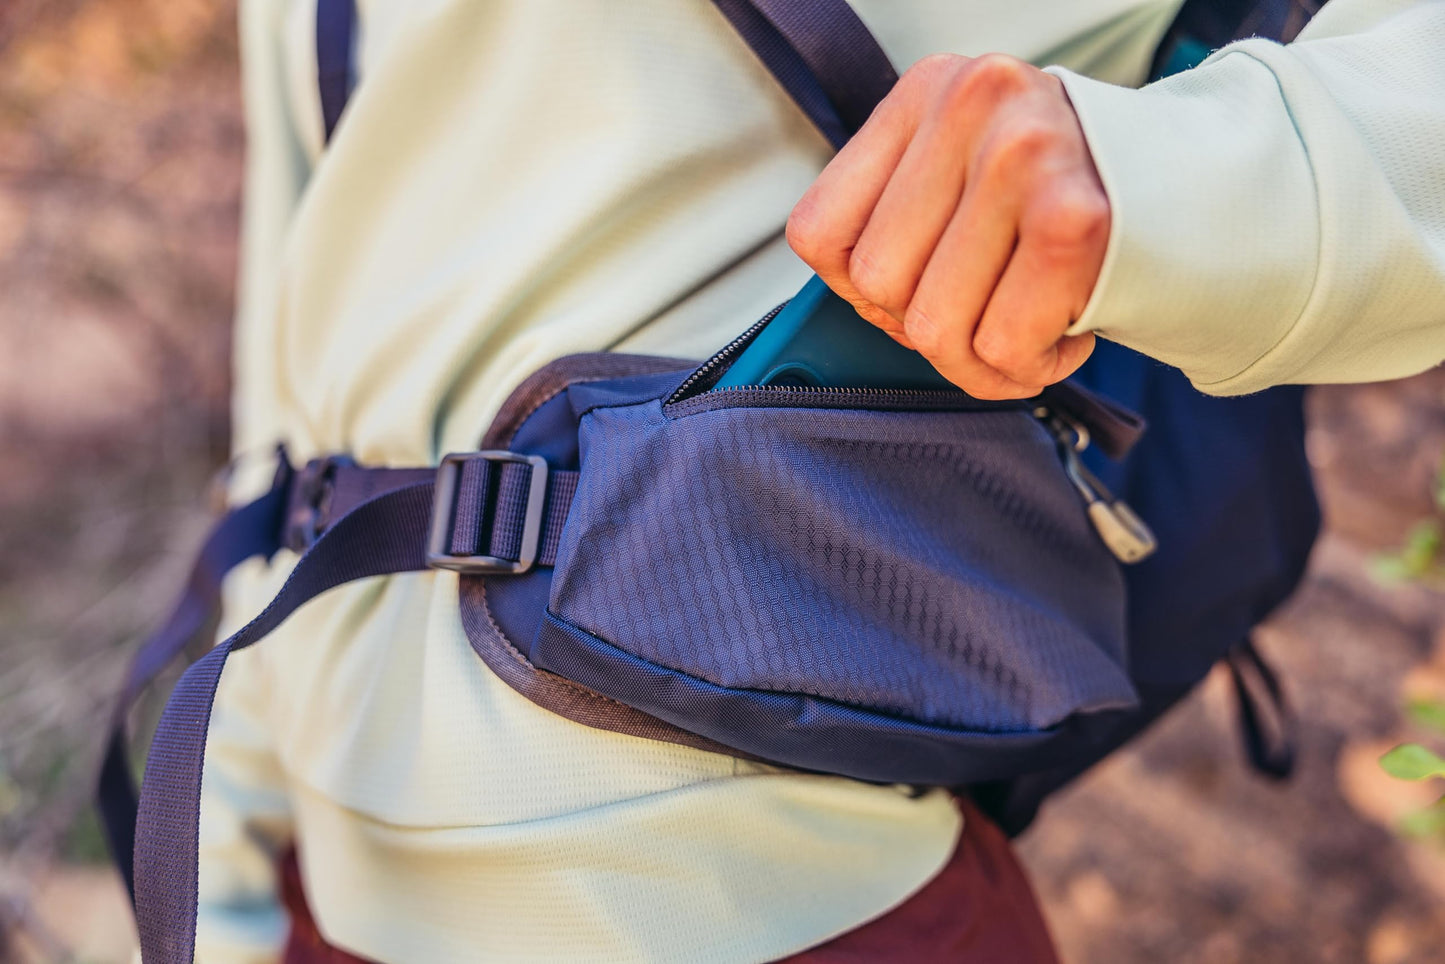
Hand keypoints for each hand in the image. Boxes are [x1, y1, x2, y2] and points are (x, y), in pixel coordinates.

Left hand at [786, 54, 1108, 398]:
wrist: (1199, 191)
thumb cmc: (1066, 198)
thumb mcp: (967, 171)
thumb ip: (899, 217)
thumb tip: (859, 302)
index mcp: (927, 92)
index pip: (820, 234)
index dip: (860, 292)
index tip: (920, 291)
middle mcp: (970, 104)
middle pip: (877, 287)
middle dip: (931, 331)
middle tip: (989, 315)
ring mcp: (1023, 156)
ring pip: (934, 328)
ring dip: (984, 362)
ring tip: (1028, 327)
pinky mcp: (1075, 219)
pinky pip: (1001, 347)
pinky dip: (1032, 367)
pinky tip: (1065, 332)